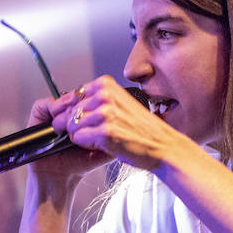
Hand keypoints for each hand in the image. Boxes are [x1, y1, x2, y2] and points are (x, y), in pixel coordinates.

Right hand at [25, 90, 111, 182]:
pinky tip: (58, 120)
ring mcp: (52, 115)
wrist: (60, 178)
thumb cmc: (78, 165)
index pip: (89, 98)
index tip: (98, 111)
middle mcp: (67, 114)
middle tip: (83, 118)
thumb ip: (116, 135)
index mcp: (82, 118)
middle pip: (75, 96)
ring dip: (67, 108)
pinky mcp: (37, 118)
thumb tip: (129, 121)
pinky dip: (52, 108)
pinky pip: (44, 104)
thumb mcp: (103, 149)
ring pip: (62, 98)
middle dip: (80, 106)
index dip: (93, 102)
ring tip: (70, 122)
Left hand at [59, 75, 176, 170]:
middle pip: (70, 110)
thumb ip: (98, 100)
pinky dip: (85, 144)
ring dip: (80, 135)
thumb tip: (72, 104)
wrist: (163, 146)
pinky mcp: (105, 132)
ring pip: (72, 125)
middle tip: (86, 132)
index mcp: (107, 85)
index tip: (74, 117)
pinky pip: (78, 138)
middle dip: (73, 124)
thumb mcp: (120, 104)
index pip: (73, 95)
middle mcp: (105, 96)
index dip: (71, 110)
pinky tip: (100, 144)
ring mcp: (105, 113)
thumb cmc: (144, 129)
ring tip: (97, 138)